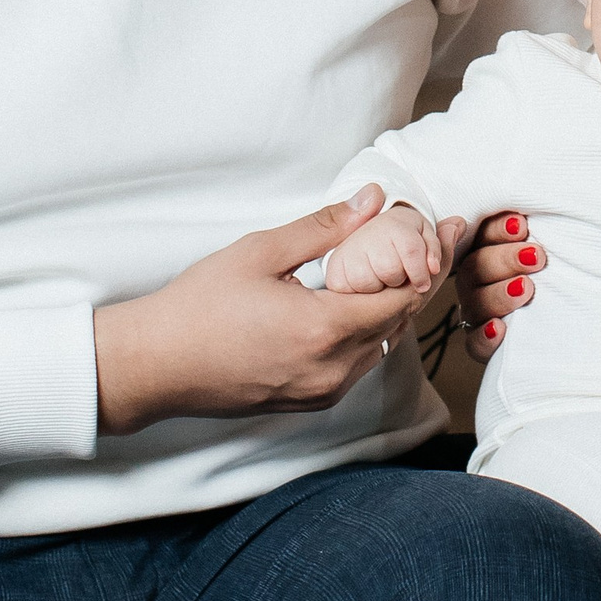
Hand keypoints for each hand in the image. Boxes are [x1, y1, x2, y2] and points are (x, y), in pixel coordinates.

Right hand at [92, 188, 422, 433]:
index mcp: (326, 329)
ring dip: (390, 309)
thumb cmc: (197, 307)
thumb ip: (324, 227)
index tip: (445, 228)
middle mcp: (332, 369)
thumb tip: (372, 199)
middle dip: (417, 279)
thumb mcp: (261, 252)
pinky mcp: (306, 401)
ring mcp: (321, 391)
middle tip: (428, 240)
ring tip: (393, 266)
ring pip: (379, 346)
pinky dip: (364, 333)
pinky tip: (354, 303)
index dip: (431, 260)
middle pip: (399, 321)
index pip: (405, 296)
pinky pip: (354, 365)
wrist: (154, 366)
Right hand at [449, 210, 540, 363]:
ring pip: (475, 302)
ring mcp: (475, 312)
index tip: (523, 226)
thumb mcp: (544, 253)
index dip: (499, 229)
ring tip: (526, 289)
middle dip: (505, 259)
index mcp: (487, 251)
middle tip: (536, 257)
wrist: (556, 325)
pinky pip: (474, 342)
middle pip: (476, 267)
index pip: (484, 235)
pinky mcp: (480, 343)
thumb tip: (554, 208)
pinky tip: (500, 329)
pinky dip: (485, 337)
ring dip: (500, 294)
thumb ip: (537, 236)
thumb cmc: (552, 277)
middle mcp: (475, 281)